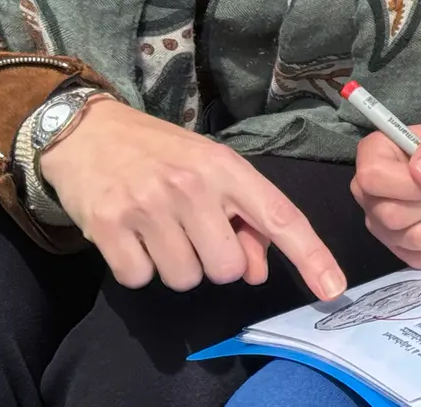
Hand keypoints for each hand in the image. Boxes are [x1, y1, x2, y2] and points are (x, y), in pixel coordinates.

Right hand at [40, 98, 344, 298]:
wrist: (88, 130)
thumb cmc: (160, 154)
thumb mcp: (210, 171)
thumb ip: (243, 219)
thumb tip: (257, 272)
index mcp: (227, 168)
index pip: (281, 217)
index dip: (311, 256)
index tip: (333, 289)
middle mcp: (192, 186)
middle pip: (227, 269)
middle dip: (214, 261)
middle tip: (192, 231)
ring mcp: (149, 206)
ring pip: (185, 279)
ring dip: (175, 265)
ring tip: (159, 229)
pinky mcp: (109, 226)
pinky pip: (140, 279)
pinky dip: (138, 267)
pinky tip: (131, 236)